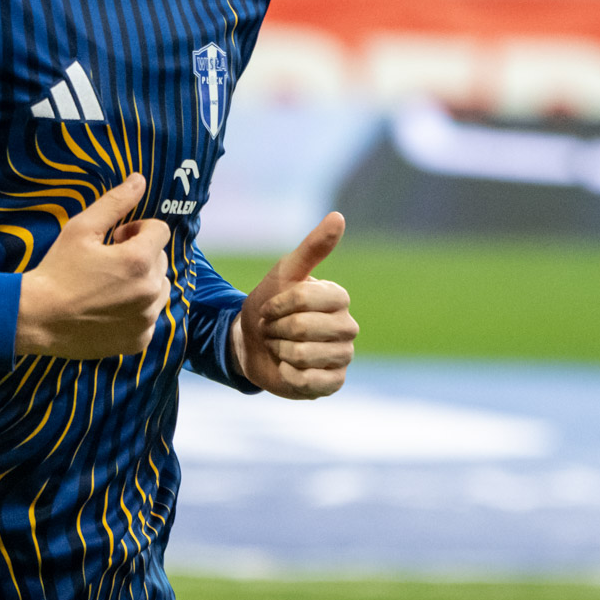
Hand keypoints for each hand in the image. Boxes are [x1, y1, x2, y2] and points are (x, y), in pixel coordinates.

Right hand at [15, 174, 171, 359]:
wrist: (38, 318)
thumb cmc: (57, 269)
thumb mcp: (81, 228)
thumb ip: (115, 202)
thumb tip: (140, 179)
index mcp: (139, 260)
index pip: (160, 231)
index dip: (137, 230)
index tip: (114, 239)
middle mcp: (150, 291)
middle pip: (161, 259)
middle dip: (140, 255)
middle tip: (107, 262)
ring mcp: (147, 319)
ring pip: (159, 288)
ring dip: (142, 282)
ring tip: (110, 286)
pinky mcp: (140, 340)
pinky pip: (150, 316)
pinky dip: (137, 310)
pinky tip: (109, 309)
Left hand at [232, 212, 357, 399]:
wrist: (252, 344)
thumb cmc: (269, 305)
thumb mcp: (285, 273)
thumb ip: (313, 248)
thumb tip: (339, 216)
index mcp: (338, 298)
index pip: (306, 299)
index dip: (279, 304)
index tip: (270, 308)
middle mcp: (348, 327)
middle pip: (303, 328)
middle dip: (276, 329)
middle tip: (273, 330)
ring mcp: (343, 356)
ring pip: (304, 355)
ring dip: (279, 351)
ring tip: (279, 348)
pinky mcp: (335, 383)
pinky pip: (310, 380)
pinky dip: (288, 375)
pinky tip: (287, 369)